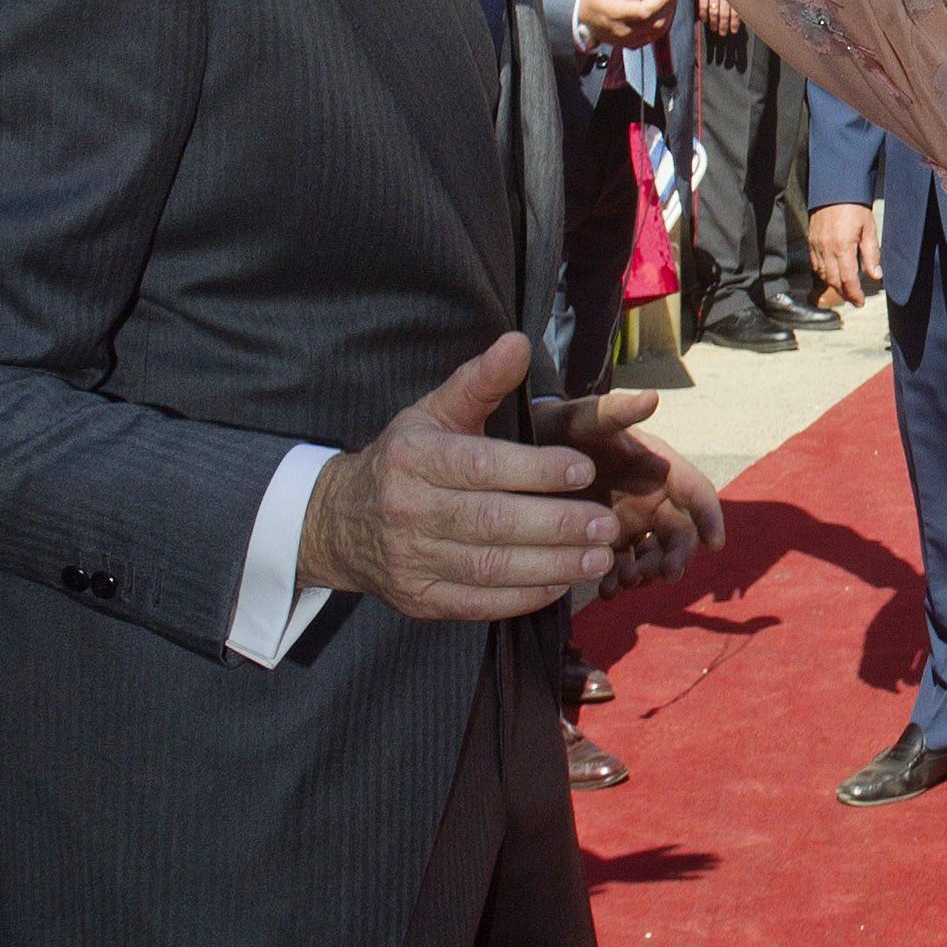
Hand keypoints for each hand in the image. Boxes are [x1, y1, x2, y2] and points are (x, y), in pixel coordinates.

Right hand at [297, 333, 617, 620]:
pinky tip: (562, 582)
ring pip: (491, 567)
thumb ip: (480, 381)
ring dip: (552, 564)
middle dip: (556, 524)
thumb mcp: (434, 412)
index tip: (584, 470)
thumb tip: (518, 342)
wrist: (341, 523)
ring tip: (599, 556)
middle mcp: (410, 510)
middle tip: (605, 524)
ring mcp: (413, 560)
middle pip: (492, 521)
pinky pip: (480, 603)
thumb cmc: (405, 460)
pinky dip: (525, 596)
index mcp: (415, 458)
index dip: (536, 470)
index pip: (482, 466)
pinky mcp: (421, 599)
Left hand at [535, 387, 725, 585]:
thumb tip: (653, 396)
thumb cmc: (564, 424)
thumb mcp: (587, 415)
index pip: (696, 492)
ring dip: (647, 573)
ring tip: (626, 580)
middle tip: (665, 573)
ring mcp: (630, 523)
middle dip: (677, 556)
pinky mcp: (605, 542)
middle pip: (679, 534)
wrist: (529, 446)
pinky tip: (605, 590)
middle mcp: (652, 498)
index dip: (710, 517)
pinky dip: (617, 581)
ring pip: (653, 557)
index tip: (716, 543)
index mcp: (660, 467)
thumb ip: (618, 410)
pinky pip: (620, 568)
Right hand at [576, 0, 677, 50]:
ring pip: (658, 31)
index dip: (662, 0)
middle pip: (656, 22)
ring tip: (669, 1)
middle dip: (669, 6)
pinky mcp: (632, 45)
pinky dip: (661, 24)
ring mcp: (628, 41)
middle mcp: (624, 31)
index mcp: (616, 14)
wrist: (583, 18)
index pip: (646, 11)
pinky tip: (661, 13)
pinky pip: (653, 37)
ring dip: (668, 16)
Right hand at [696, 0, 740, 41]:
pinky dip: (703, 14)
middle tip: (723, 33)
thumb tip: (745, 6)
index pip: (736, 11)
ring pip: (713, 12)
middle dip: (724, 25)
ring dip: (714, 22)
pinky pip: (702, 5)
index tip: (733, 31)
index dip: (735, 23)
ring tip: (714, 28)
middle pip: (724, 14)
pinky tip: (704, 20)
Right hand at [808, 202, 881, 307]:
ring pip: (822, 274)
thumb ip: (872, 254)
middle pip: (833, 280)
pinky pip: (815, 264)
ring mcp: (816, 245)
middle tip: (854, 299)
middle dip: (844, 293)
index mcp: (842, 246)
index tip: (860, 302)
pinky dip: (823, 273)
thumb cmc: (855, 206)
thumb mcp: (869, 229)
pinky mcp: (811, 240)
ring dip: (833, 285)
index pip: (848, 278)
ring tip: (845, 290)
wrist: (836, 187)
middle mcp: (826, 248)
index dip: (854, 294)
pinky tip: (832, 275)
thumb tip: (876, 276)